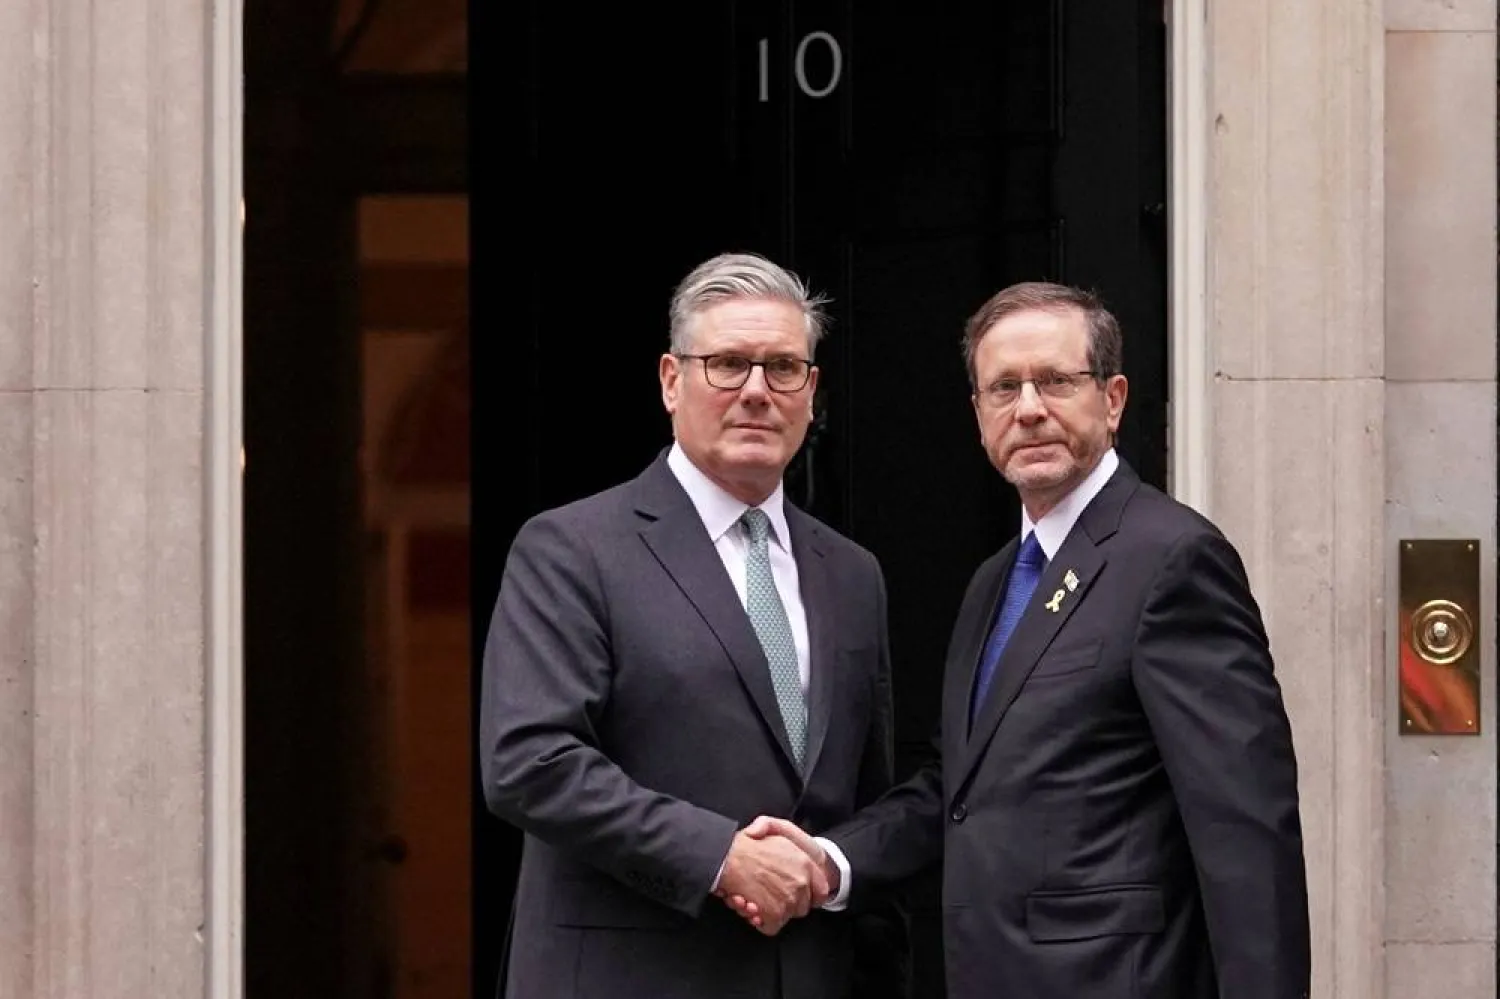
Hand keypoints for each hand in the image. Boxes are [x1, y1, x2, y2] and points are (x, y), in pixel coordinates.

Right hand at [714, 824, 829, 934]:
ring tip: (752, 899)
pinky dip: (759, 922)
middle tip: (766, 895)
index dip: (808, 895)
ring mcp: (789, 899)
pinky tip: (749, 907)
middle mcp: (801, 881)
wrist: (726, 856)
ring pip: (785, 917)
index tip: (797, 896)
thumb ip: (789, 840)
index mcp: (805, 862)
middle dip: (785, 905)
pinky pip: (771, 927)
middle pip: (802, 907)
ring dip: (768, 912)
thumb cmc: (745, 844)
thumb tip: (793, 859)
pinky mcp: (775, 913)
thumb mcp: (773, 828)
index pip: (821, 890)